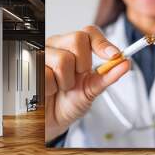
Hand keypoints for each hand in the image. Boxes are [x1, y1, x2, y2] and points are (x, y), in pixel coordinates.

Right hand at [45, 26, 129, 141]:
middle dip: (83, 64)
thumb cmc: (68, 103)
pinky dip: (51, 89)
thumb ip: (108, 76)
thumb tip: (126, 63)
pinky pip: (46, 75)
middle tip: (77, 79)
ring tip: (61, 89)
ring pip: (63, 60)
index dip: (102, 42)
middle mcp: (57, 47)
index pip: (89, 32)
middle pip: (78, 39)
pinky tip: (47, 92)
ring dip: (66, 82)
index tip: (114, 56)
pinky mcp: (28, 68)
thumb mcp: (91, 90)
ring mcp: (41, 55)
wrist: (49, 122)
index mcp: (74, 49)